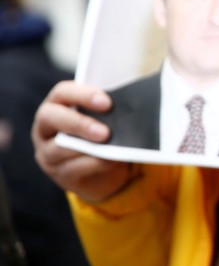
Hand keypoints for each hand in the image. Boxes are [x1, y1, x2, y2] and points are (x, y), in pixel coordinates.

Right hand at [32, 81, 134, 202]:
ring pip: (59, 148)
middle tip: (105, 133)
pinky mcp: (57, 173)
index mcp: (57, 105)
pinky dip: (94, 164)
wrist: (101, 171)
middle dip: (80, 124)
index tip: (107, 102)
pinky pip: (72, 168)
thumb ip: (107, 111)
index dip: (82, 95)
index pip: (62, 92)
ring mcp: (47, 152)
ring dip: (88, 148)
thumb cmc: (102, 134)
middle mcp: (45, 127)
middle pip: (51, 117)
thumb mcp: (103, 120)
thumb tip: (128, 106)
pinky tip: (110, 161)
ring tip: (111, 149)